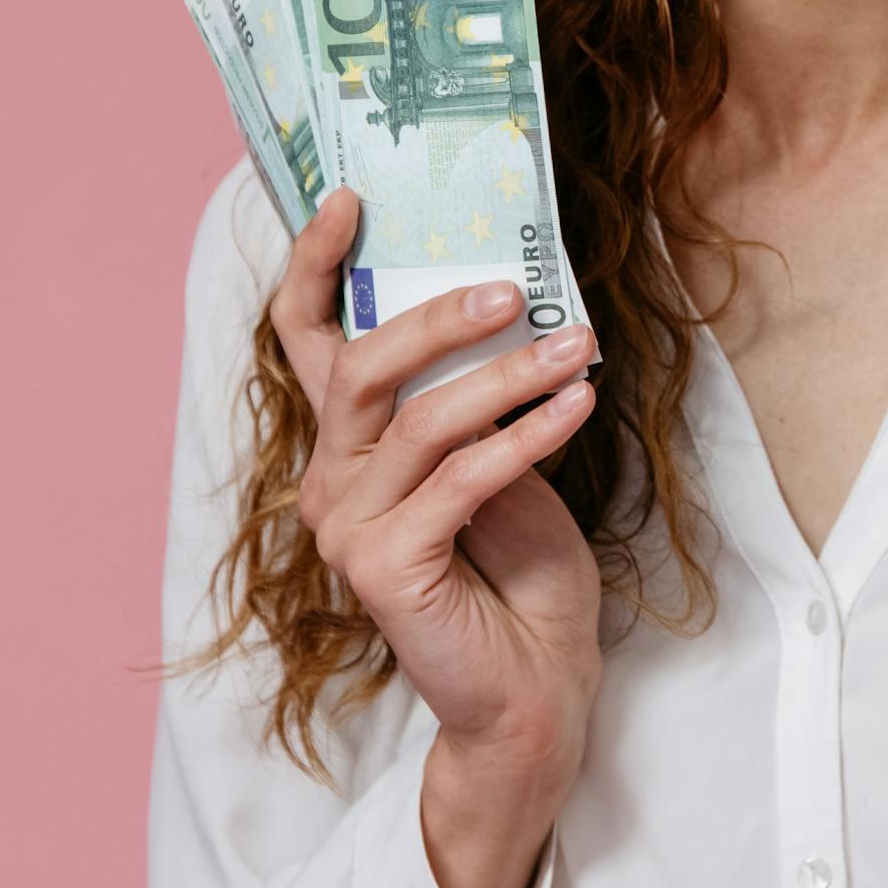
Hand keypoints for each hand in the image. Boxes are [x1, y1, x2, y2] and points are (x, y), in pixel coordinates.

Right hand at [271, 190, 604, 887]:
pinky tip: (577, 407)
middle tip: (512, 287)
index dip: (317, 266)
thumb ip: (479, 400)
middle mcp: (331, 482)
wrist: (535, 689)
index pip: (308, 343)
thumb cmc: (523, 576)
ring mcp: (348, 528)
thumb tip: (502, 306)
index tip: (352, 197)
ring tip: (578, 346)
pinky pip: (463, 479)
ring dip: (509, 374)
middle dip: (435, 318)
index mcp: (350, 448)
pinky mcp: (383, 567)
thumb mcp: (506, 464)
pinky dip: (528, 436)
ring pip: (420, 420)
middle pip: (361, 369)